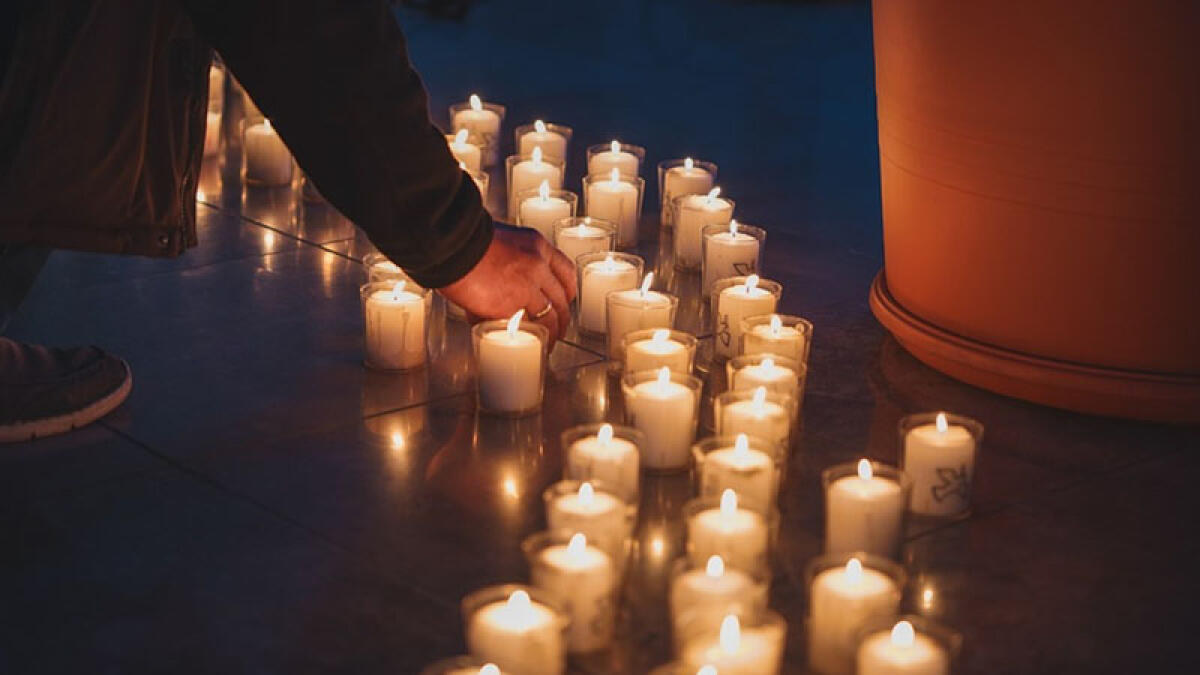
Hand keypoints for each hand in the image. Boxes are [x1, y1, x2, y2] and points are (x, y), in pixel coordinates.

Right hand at [440, 223, 577, 340]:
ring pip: (550, 317)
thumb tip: (501, 281)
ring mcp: (528, 286)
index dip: (568, 291)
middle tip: (558, 329)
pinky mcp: (512, 305)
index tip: (565, 301)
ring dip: (550, 334)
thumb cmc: (464, 240)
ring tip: (547, 343)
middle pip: (561, 298)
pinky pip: (526, 325)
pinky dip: (527, 336)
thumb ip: (508, 258)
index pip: (566, 271)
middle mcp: (538, 265)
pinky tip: (528, 343)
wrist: (451, 244)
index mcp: (537, 245)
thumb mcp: (500, 240)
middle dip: (562, 318)